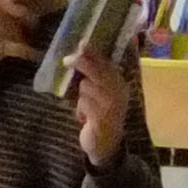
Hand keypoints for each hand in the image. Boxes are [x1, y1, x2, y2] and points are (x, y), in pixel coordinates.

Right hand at [0, 0, 38, 85]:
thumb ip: (0, 5)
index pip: (16, 6)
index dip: (24, 15)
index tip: (26, 22)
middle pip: (22, 19)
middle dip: (28, 27)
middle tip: (28, 34)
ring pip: (22, 34)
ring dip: (24, 41)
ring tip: (18, 47)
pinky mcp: (1, 45)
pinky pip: (24, 49)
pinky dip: (30, 54)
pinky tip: (34, 56)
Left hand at [67, 43, 129, 167]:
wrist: (106, 144)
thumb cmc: (101, 115)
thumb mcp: (102, 93)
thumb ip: (96, 73)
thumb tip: (83, 48)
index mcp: (121, 84)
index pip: (107, 63)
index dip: (93, 52)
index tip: (82, 43)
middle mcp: (119, 92)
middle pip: (96, 71)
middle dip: (81, 64)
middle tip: (66, 60)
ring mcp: (111, 105)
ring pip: (86, 88)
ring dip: (81, 98)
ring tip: (86, 108)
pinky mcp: (101, 118)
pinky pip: (83, 104)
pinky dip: (80, 111)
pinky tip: (85, 119)